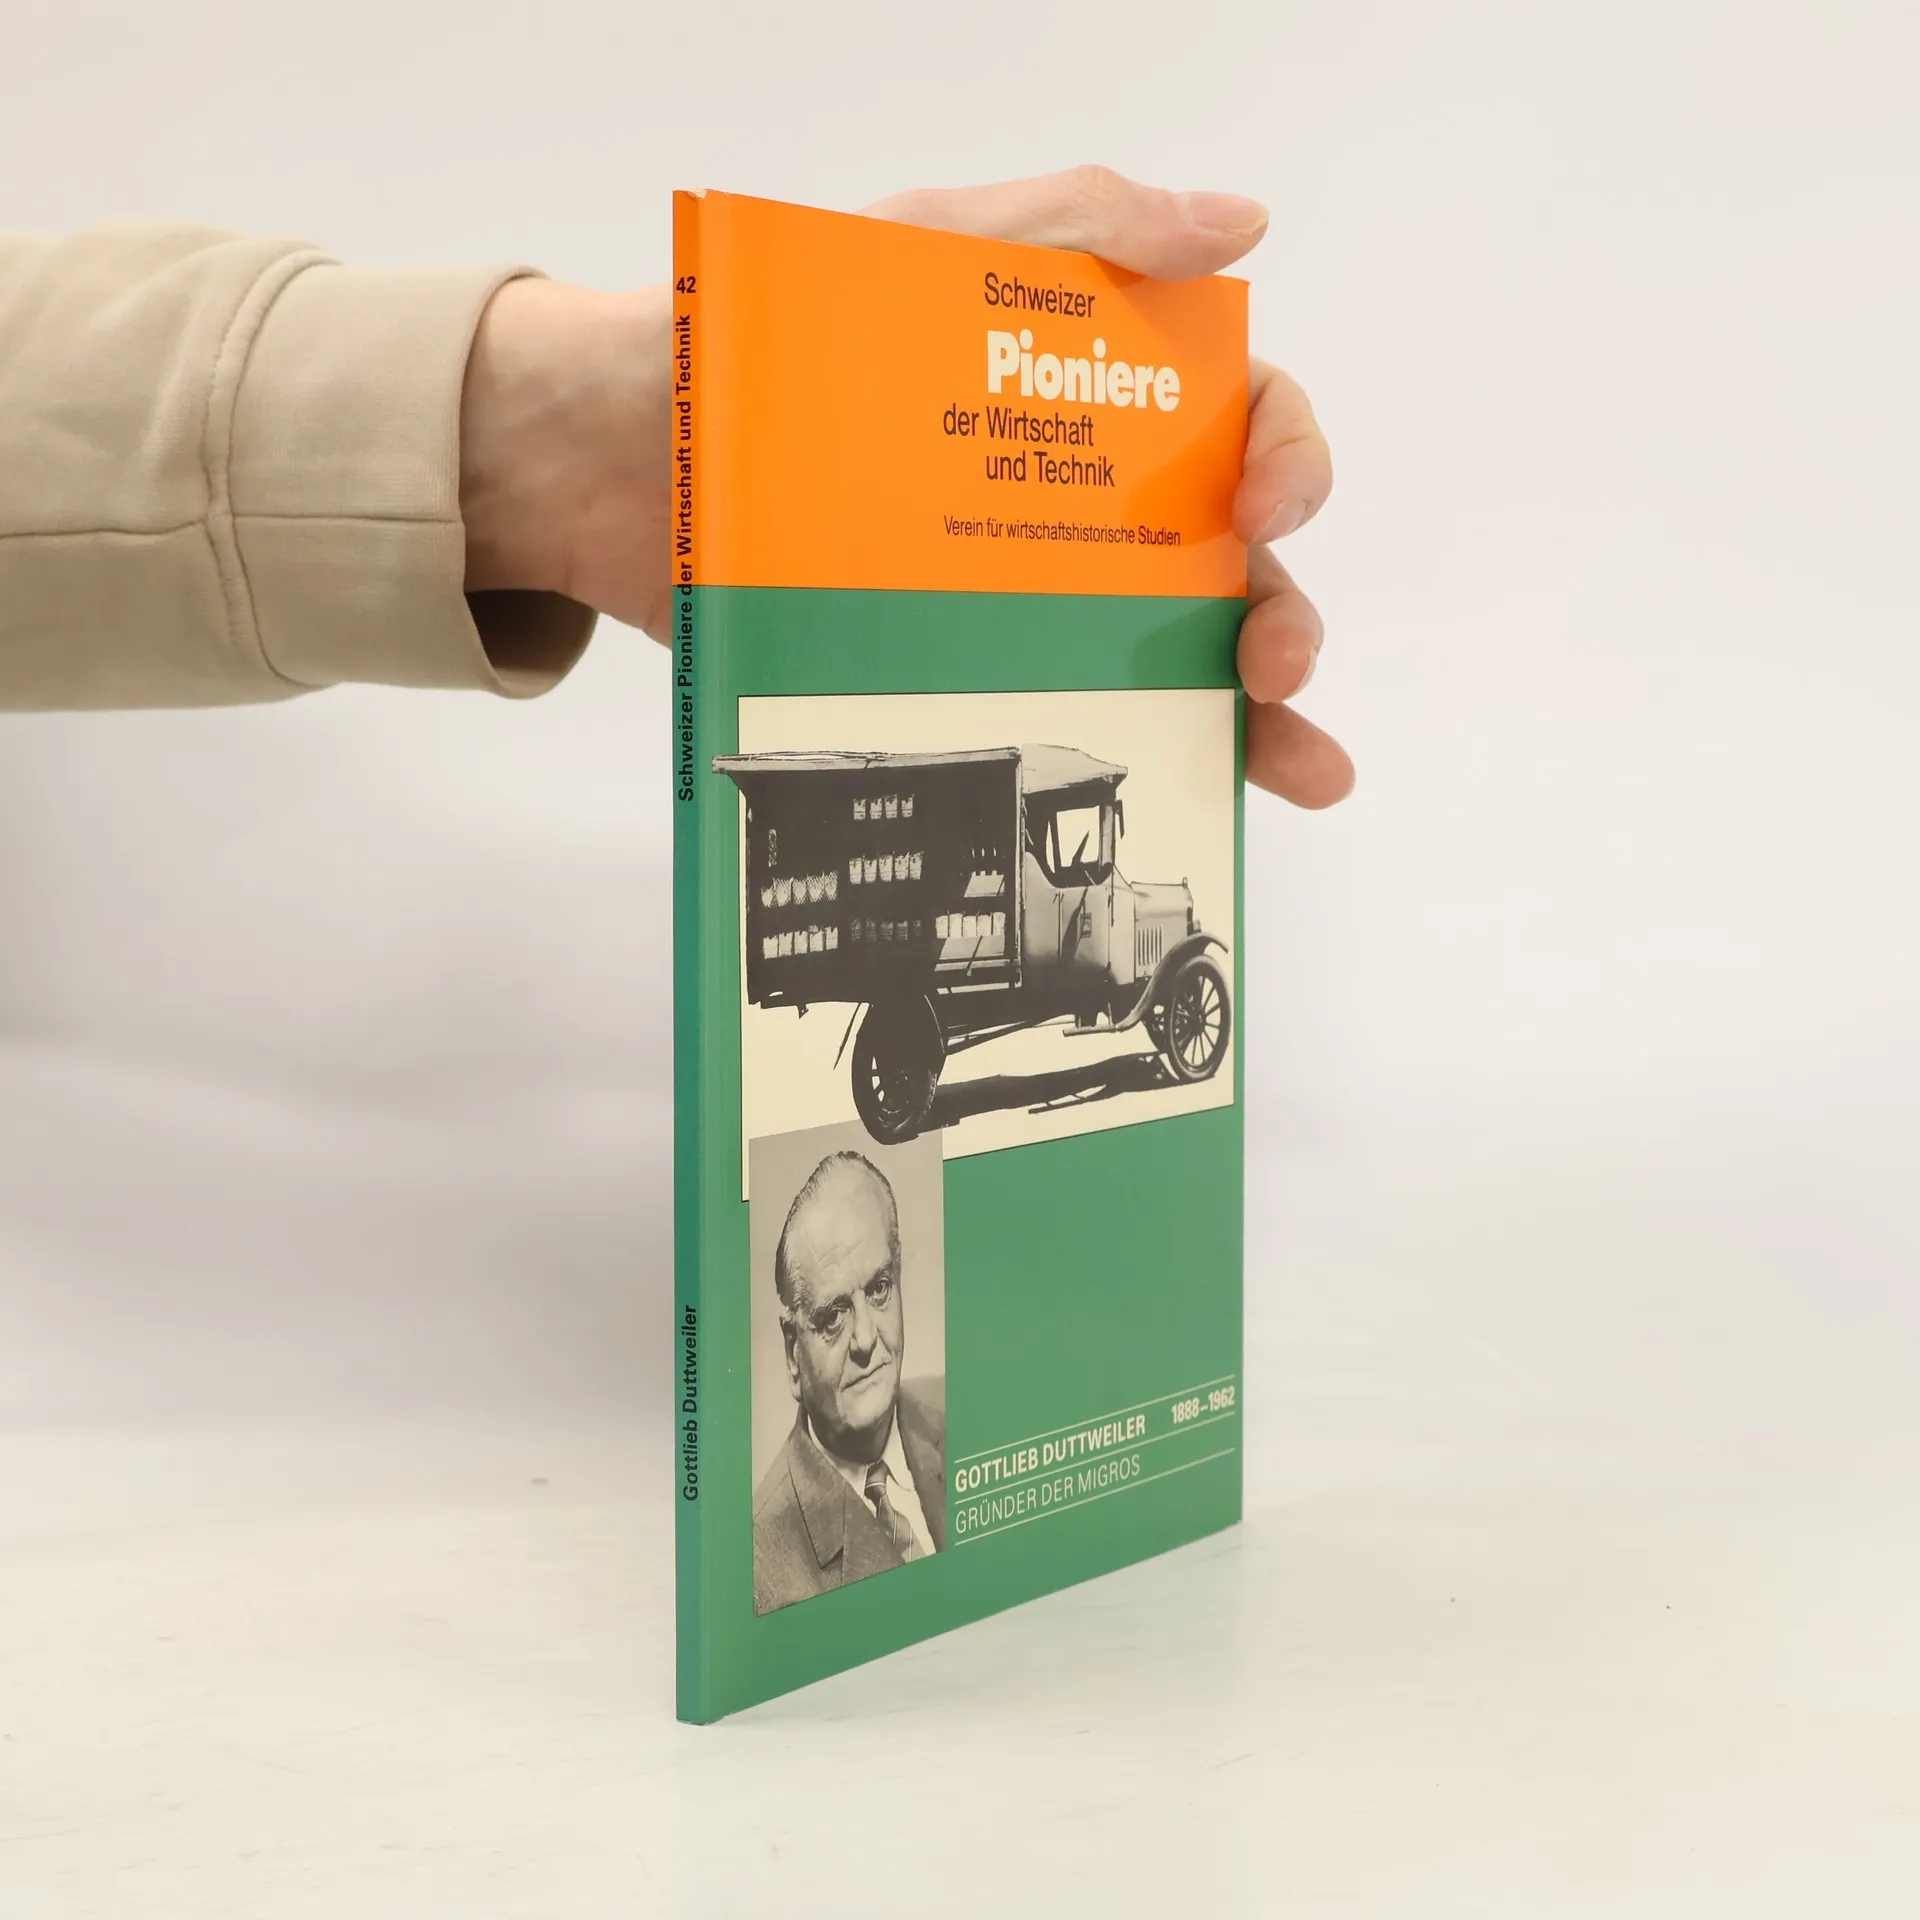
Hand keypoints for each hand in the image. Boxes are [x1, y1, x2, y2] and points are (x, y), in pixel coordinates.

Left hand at [460, 166, 1350, 807]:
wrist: (607, 463)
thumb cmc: (763, 348)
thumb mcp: (920, 251)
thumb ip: (1074, 228)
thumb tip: (1239, 222)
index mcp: (1085, 400)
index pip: (1235, 418)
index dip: (1283, 457)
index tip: (1264, 507)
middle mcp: (1072, 507)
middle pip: (1224, 564)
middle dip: (1281, 615)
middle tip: (1273, 664)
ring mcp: (1018, 602)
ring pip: (1166, 660)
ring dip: (1252, 717)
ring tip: (1297, 765)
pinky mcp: (953, 675)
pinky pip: (1060, 722)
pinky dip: (1137, 762)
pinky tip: (1204, 803)